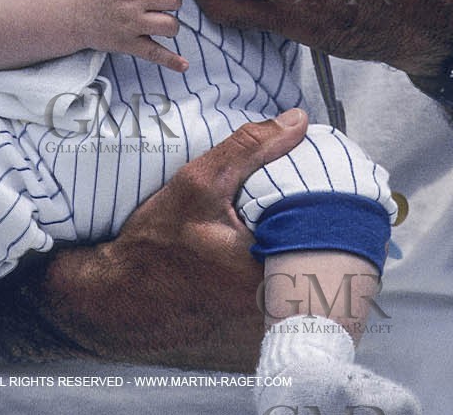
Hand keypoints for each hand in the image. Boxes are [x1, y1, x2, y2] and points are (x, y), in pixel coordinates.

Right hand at [32, 109, 308, 368]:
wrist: (120, 296)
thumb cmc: (152, 244)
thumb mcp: (198, 182)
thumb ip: (251, 147)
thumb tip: (298, 121)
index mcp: (264, 273)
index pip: (327, 231)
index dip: (332, 200)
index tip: (326, 178)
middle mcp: (271, 308)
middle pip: (322, 257)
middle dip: (322, 224)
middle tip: (314, 196)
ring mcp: (265, 325)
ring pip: (307, 277)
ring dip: (305, 247)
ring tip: (296, 219)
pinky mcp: (256, 331)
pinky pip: (289, 295)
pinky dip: (289, 270)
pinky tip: (274, 247)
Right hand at [75, 0, 204, 71]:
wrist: (70, 14)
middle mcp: (133, 0)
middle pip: (171, 0)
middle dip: (176, 1)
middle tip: (167, 2)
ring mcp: (131, 24)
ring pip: (168, 25)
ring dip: (173, 25)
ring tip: (164, 23)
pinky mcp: (127, 44)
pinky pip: (153, 53)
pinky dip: (170, 60)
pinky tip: (184, 65)